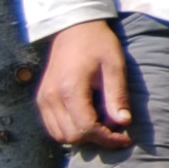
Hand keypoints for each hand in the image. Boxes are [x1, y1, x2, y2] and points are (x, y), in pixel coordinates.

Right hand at [36, 21, 133, 151]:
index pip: (87, 128)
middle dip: (97, 139)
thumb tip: (124, 123)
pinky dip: (70, 130)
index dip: (108, 139)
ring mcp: (43, 99)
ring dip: (83, 137)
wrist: (74, 28)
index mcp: (70, 89)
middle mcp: (51, 97)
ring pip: (61, 136)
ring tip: (103, 125)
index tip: (126, 138)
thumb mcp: (115, 66)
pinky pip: (53, 127)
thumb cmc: (98, 44)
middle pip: (73, 136)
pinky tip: (88, 120)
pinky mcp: (41, 99)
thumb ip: (117, 95)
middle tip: (116, 130)